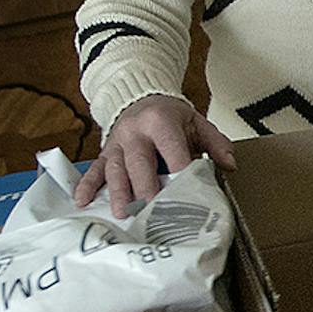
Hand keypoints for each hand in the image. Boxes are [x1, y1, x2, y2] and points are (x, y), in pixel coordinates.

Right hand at [75, 94, 235, 216]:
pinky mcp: (105, 152)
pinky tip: (82, 201)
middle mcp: (134, 132)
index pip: (172, 150)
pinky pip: (94, 169)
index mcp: (161, 122)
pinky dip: (87, 185)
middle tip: (151, 211)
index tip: (186, 194)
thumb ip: (216, 144)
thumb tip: (230, 165)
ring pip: (115, 169)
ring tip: (122, 213)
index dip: (179, 171)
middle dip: (145, 188)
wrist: (141, 98)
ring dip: (118, 192)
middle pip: (139, 163)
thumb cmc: (172, 117)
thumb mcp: (198, 123)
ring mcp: (116, 143)